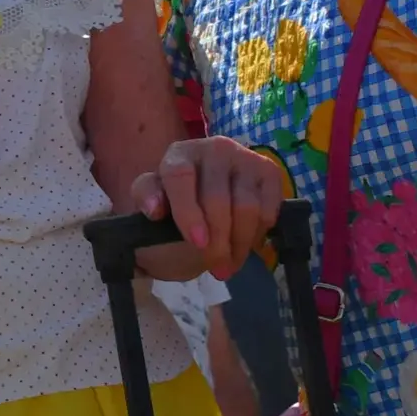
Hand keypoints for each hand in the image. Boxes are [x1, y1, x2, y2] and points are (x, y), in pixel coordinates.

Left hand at [132, 137, 282, 277]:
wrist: (203, 209)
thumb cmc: (173, 207)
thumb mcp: (150, 205)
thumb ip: (147, 200)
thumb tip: (155, 209)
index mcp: (179, 153)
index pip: (180, 177)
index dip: (188, 212)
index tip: (197, 243)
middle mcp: (214, 148)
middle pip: (218, 199)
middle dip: (217, 242)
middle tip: (215, 267)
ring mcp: (245, 157)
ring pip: (248, 208)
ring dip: (239, 245)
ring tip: (228, 263)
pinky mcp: (269, 172)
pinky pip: (268, 211)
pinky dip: (257, 236)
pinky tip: (243, 244)